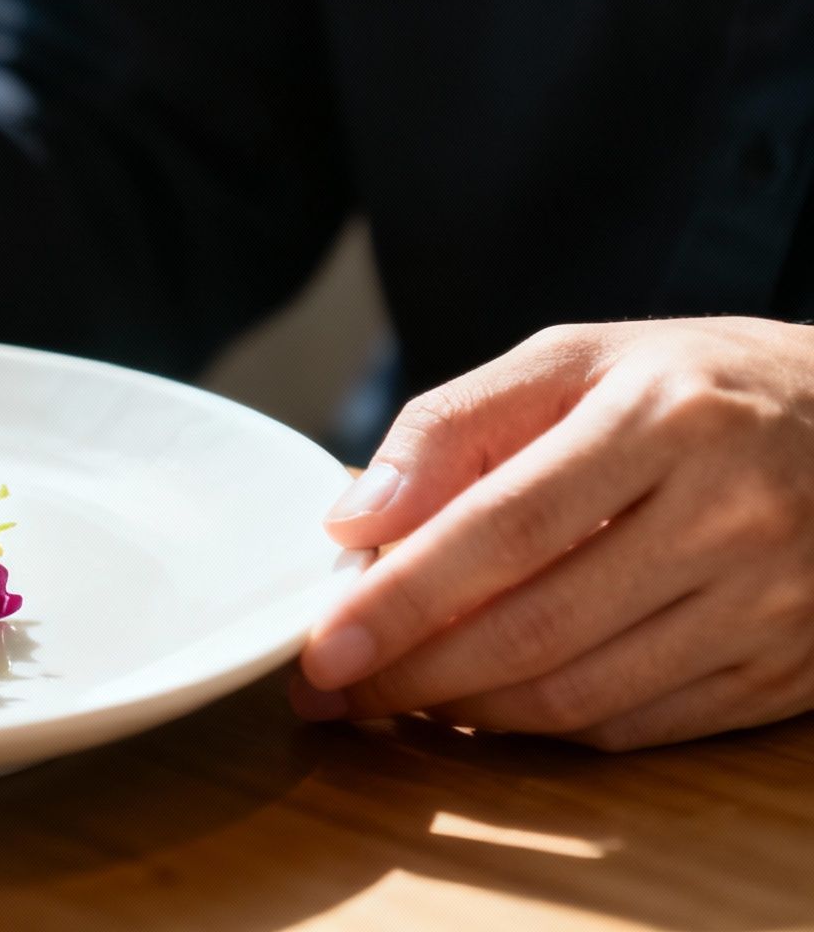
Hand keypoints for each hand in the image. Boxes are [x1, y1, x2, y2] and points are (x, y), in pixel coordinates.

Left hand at [292, 317, 813, 749]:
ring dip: (465, 713)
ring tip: (392, 696)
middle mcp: (728, 516)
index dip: (401, 599)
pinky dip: (541, 729)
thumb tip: (354, 519)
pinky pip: (636, 727)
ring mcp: (768, 604)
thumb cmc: (693, 386)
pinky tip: (484, 707)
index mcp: (665, 419)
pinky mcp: (785, 670)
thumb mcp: (575, 358)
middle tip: (330, 690)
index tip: (321, 646)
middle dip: (412, 675)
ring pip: (580, 696)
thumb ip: (452, 426)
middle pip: (536, 629)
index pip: (503, 529)